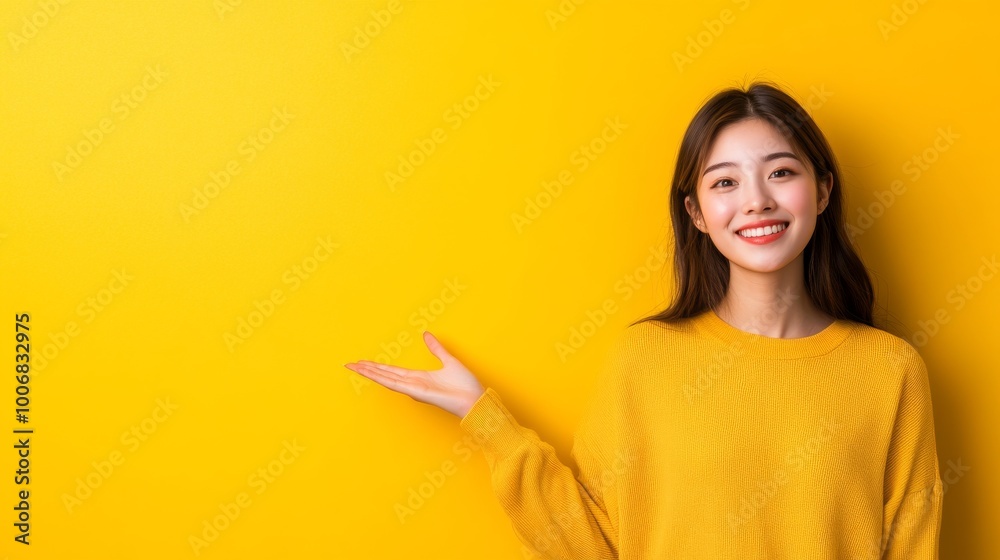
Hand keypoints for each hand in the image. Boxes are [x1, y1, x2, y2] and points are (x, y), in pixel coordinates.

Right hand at [344, 331, 485, 417]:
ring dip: (369, 372)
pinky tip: (369, 373)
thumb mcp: (448, 360)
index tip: (364, 361)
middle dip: (367, 369)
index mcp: (418, 377)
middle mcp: (412, 383)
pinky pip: (395, 383)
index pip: (392, 370)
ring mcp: (412, 388)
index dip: (378, 366)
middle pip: (384, 374)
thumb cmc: (465, 385)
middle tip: (350, 363)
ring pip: (385, 378)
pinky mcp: (416, 391)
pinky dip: (380, 377)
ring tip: (353, 366)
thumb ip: (436, 348)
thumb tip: (426, 334)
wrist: (474, 399)